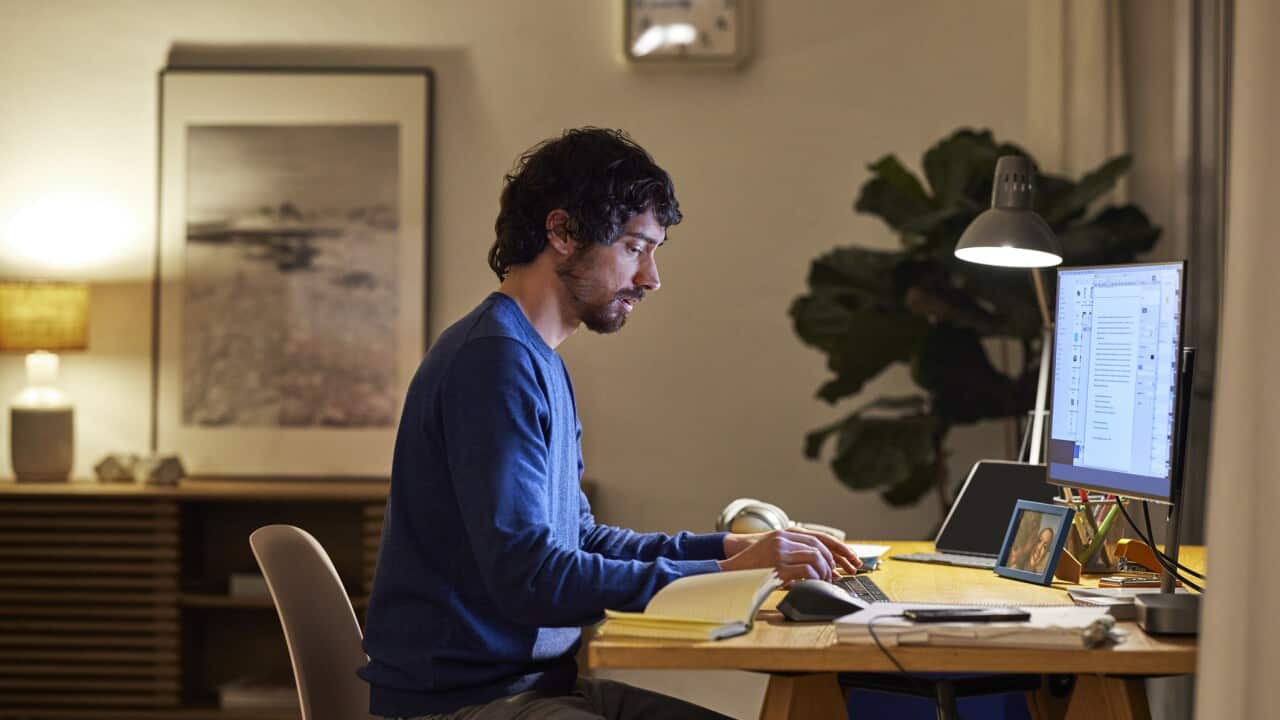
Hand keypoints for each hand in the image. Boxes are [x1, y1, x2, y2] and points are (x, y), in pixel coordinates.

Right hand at [719, 529, 860, 585]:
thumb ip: (791, 551)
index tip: (846, 559)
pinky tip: (813, 582)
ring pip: (815, 558)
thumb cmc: (751, 564)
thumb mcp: (772, 550)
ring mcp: (780, 552)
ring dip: (824, 571)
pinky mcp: (778, 566)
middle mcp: (783, 539)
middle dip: (831, 562)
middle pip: (820, 547)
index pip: (818, 537)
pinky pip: (806, 570)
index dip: (835, 549)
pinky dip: (814, 577)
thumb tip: (817, 562)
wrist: (730, 570)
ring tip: (824, 580)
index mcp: (784, 534)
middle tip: (833, 575)